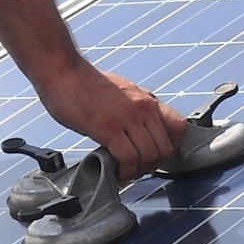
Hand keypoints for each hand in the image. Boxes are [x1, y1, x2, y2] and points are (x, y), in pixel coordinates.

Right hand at [35, 64, 186, 180]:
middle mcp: (143, 108)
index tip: (158, 155)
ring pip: (149, 156)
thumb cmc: (85, 81)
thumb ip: (133, 109)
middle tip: (137, 168)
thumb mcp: (121, 91)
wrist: (63, 71)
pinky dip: (124, 172)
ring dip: (137, 171)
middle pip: (165, 148)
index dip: (172, 147)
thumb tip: (136, 128)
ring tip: (124, 171)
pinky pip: (129, 159)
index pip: (180, 127)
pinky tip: (115, 171)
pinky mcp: (109, 129)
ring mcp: (127, 119)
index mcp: (147, 100)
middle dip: (152, 165)